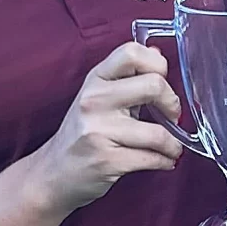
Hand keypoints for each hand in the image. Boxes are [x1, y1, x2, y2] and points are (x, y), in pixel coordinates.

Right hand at [26, 43, 184, 217]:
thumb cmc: (81, 134)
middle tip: (172, 116)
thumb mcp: (97, 97)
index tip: (163, 81)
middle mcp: (95, 100)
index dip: (157, 64)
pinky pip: (152, 159)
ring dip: (174, 144)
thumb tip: (157, 53)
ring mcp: (99, 131)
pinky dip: (166, 161)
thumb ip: (127, 77)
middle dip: (172, 103)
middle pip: (154, 85)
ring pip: (158, 133)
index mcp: (95, 79)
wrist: (52, 174)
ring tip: (171, 148)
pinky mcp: (106, 161)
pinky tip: (164, 161)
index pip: (131, 52)